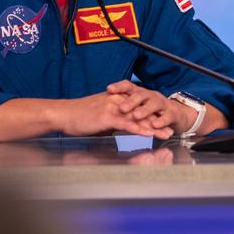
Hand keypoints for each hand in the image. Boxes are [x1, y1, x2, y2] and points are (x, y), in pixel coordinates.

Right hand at [54, 91, 174, 139]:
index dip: (152, 115)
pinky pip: (127, 123)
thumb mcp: (100, 117)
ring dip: (154, 127)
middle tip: (171, 129)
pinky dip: (139, 129)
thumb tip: (122, 128)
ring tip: (166, 133)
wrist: (62, 114)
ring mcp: (113, 108)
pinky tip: (149, 134)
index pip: (139, 108)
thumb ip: (113, 120)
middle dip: (158, 122)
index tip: (163, 123)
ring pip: (138, 118)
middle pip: (142, 112)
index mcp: (117, 99)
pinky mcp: (107, 116)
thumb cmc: (78, 117)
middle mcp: (118, 101)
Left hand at [106, 80, 193, 134]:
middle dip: (131, 101)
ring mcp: (162, 104)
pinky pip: (167, 116)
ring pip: (154, 104)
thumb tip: (102, 108)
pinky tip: (155, 125)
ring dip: (145, 110)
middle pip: (141, 94)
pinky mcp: (172, 114)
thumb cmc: (151, 112)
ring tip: (136, 116)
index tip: (109, 89)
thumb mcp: (137, 108)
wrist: (175, 115)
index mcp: (140, 94)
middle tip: (122, 108)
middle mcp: (151, 96)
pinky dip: (161, 120)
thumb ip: (124, 109)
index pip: (129, 86)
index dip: (119, 87)